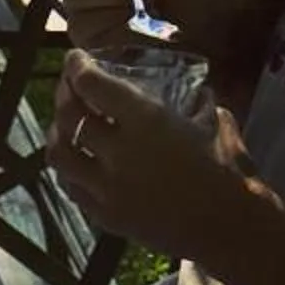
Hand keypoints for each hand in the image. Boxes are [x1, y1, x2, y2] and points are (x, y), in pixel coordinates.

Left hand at [48, 50, 272, 263]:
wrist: (227, 226)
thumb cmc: (228, 167)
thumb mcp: (212, 119)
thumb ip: (191, 102)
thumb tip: (190, 89)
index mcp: (146, 122)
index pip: (94, 87)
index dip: (78, 69)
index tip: (74, 58)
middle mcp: (118, 154)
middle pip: (70, 118)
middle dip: (64, 95)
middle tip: (68, 85)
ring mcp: (107, 189)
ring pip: (60, 155)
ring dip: (57, 134)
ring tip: (63, 123)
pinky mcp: (105, 216)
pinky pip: (72, 187)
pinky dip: (68, 168)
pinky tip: (74, 159)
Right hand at [54, 0, 244, 61]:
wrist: (236, 45)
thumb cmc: (214, 4)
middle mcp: (104, 10)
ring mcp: (105, 41)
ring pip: (77, 20)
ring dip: (110, 8)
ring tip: (149, 10)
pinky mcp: (111, 68)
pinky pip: (91, 47)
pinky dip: (112, 32)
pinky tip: (140, 30)